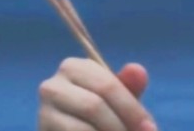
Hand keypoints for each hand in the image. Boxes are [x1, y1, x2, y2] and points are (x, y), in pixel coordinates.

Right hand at [38, 57, 156, 130]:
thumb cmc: (99, 118)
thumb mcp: (116, 103)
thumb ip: (128, 89)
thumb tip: (139, 70)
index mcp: (74, 68)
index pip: (107, 85)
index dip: (132, 109)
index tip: (150, 129)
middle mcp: (52, 85)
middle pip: (94, 106)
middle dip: (121, 127)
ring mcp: (44, 112)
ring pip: (83, 128)